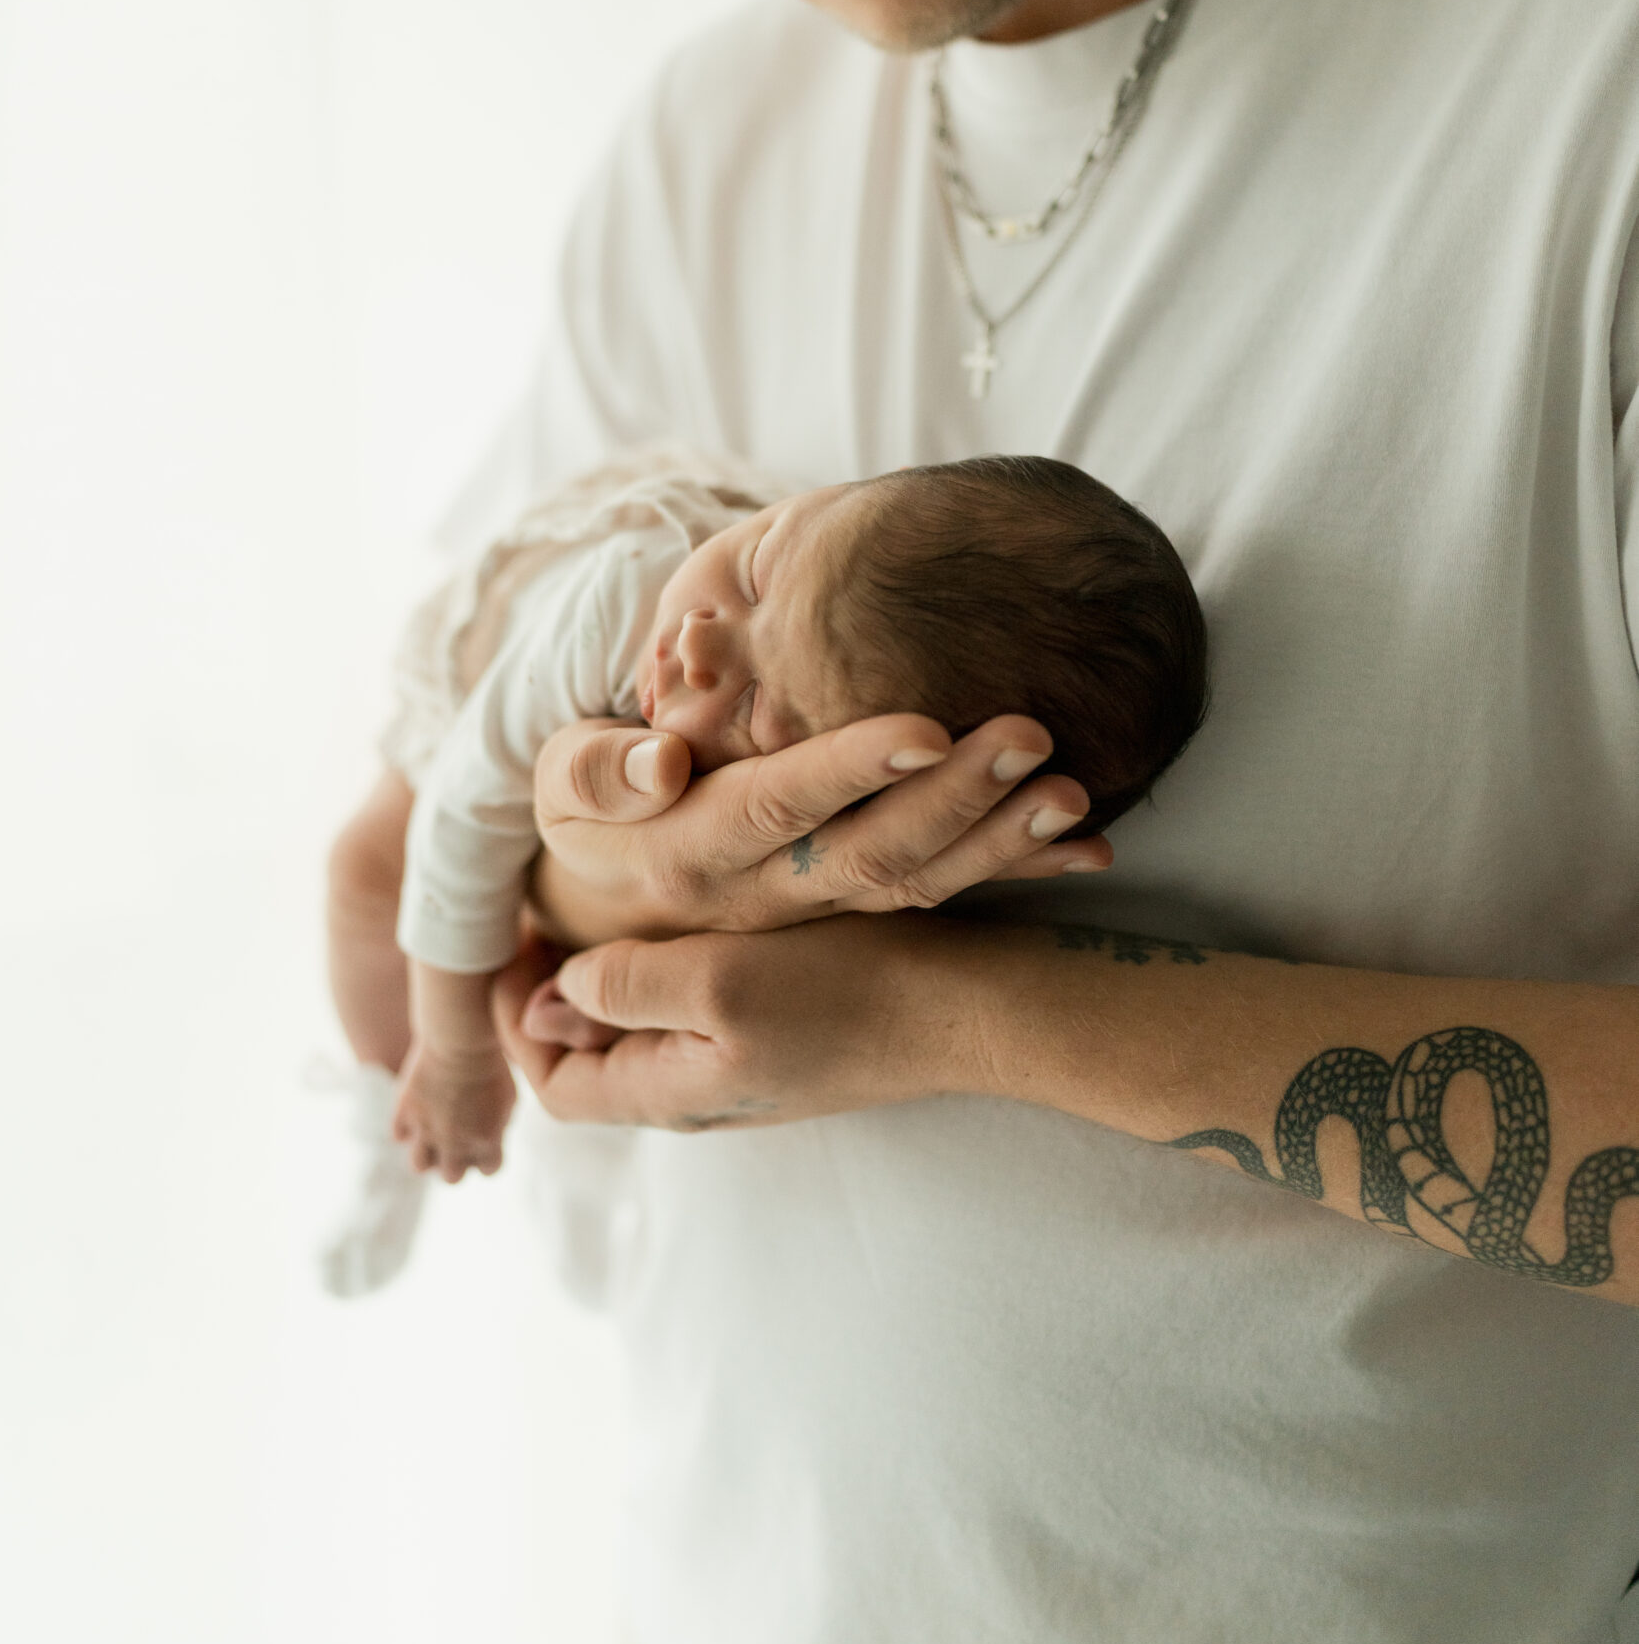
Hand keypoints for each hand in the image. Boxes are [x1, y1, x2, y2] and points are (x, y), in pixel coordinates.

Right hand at [392, 1037, 517, 1180]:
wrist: (461, 1038)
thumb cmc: (492, 1063)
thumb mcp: (509, 1097)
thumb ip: (501, 1125)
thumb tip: (493, 1138)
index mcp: (487, 1141)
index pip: (490, 1170)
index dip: (488, 1155)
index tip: (486, 1138)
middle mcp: (455, 1143)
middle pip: (452, 1177)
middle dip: (455, 1161)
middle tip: (458, 1137)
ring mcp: (427, 1130)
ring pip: (419, 1166)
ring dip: (427, 1152)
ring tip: (434, 1133)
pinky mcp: (405, 1112)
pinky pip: (399, 1136)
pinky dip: (407, 1128)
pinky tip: (419, 1110)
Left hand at [491, 915, 975, 1130]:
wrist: (968, 1011)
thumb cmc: (843, 991)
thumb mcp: (716, 982)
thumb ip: (624, 989)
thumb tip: (551, 1001)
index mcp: (671, 1093)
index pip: (556, 1089)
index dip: (512, 1028)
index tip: (505, 951)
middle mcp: (703, 1096)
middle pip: (595, 1063)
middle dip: (556, 1003)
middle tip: (539, 921)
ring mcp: (750, 1074)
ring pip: (648, 1037)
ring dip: (613, 986)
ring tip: (598, 913)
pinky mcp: (790, 1042)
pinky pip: (700, 1019)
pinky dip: (670, 976)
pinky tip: (687, 919)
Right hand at [530, 710, 1110, 944]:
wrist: (597, 920)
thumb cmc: (582, 822)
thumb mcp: (556, 787)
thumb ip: (595, 771)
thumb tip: (661, 761)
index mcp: (693, 851)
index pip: (778, 805)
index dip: (849, 768)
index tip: (923, 723)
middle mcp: (763, 896)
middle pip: (869, 851)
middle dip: (955, 798)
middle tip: (1030, 741)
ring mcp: (814, 914)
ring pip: (916, 884)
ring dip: (1000, 843)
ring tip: (1074, 796)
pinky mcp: (849, 915)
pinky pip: (937, 897)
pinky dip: (1012, 872)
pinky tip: (1087, 847)